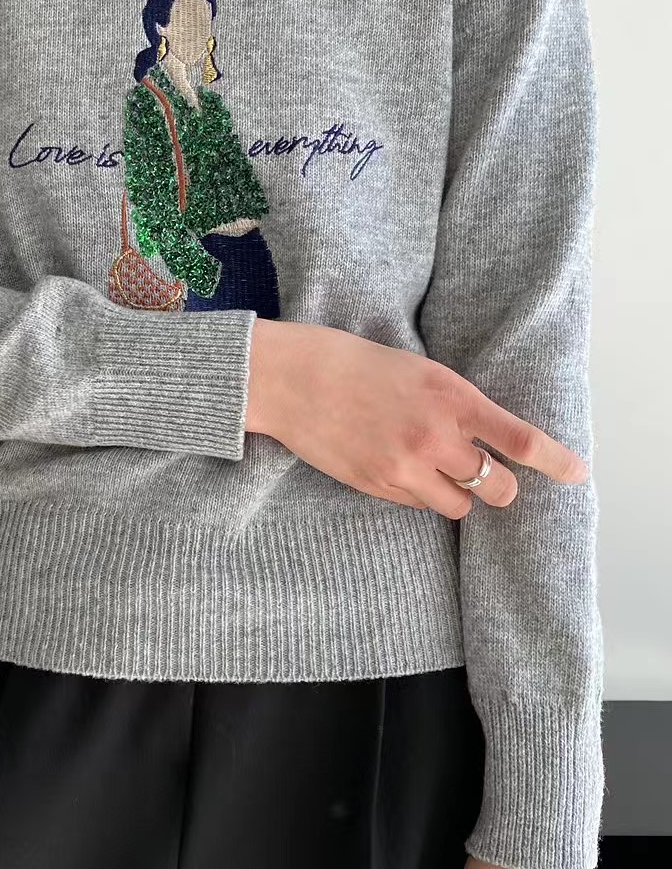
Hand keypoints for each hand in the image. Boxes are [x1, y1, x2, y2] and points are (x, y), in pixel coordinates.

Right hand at [244, 320, 587, 517]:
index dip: (557, 462)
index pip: (520, 441)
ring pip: (458, 506)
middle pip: (498, 488)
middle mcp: (435, 437)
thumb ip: (457, 403)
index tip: (577, 473)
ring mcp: (405, 467)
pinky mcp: (377, 486)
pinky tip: (395, 464)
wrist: (291, 377)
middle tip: (487, 475)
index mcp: (452, 397)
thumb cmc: (353, 362)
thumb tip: (486, 436)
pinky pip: (417, 505)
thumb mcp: (419, 369)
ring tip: (432, 468)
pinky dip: (418, 493)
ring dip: (456, 493)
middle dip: (499, 487)